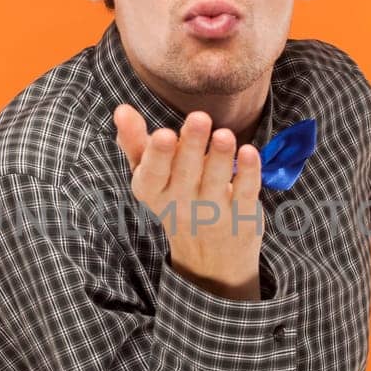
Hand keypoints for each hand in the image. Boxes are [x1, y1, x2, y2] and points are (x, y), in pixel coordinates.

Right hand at [113, 103, 265, 300]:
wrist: (208, 261)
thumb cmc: (176, 201)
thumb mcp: (150, 178)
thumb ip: (135, 143)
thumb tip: (121, 109)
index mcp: (154, 192)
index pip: (153, 175)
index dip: (158, 155)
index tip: (164, 133)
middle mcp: (181, 205)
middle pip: (186, 173)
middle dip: (192, 145)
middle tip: (199, 118)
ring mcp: (213, 214)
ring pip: (216, 182)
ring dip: (221, 157)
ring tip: (225, 135)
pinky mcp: (241, 218)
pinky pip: (245, 194)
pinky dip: (248, 174)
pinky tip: (249, 152)